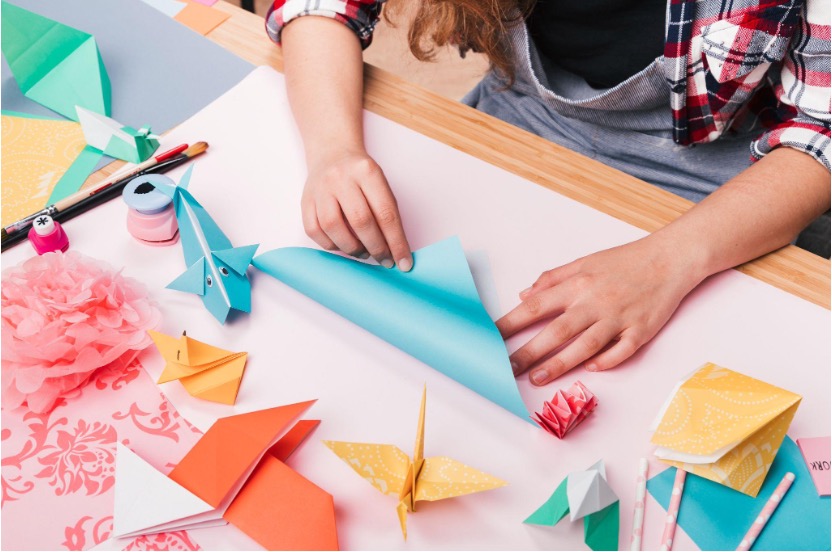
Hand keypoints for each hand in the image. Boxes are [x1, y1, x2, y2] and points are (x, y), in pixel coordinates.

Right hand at [301, 150, 412, 270]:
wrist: (332, 153)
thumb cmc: (360, 175)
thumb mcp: (379, 183)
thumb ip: (386, 212)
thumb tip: (394, 249)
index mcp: (367, 172)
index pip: (386, 213)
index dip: (396, 242)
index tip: (403, 262)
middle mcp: (341, 178)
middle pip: (361, 221)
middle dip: (376, 248)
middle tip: (384, 260)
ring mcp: (320, 189)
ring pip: (334, 228)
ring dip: (352, 248)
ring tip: (363, 252)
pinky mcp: (306, 201)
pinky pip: (315, 230)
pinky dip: (331, 245)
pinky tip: (342, 246)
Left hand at [496, 236, 703, 384]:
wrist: (670, 259)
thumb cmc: (625, 261)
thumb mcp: (585, 262)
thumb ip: (553, 279)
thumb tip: (524, 295)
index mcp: (578, 285)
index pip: (536, 307)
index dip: (511, 323)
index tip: (491, 337)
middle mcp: (595, 302)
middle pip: (556, 332)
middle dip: (528, 352)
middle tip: (506, 368)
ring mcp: (619, 318)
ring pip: (584, 346)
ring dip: (559, 364)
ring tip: (536, 378)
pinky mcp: (641, 331)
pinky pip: (620, 351)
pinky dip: (605, 361)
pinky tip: (588, 369)